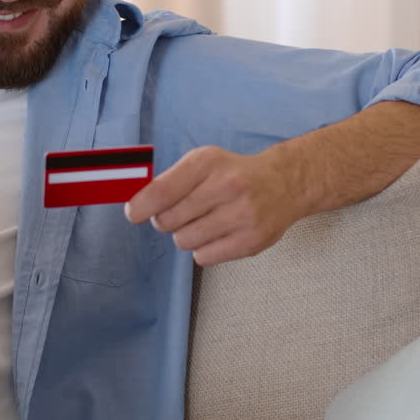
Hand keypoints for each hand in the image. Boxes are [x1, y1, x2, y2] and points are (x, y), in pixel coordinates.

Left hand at [124, 146, 307, 266]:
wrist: (284, 184)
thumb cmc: (234, 173)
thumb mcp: (203, 162)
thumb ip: (170, 181)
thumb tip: (138, 207)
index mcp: (208, 162)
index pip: (161, 191)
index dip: (141, 206)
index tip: (135, 213)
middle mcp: (227, 187)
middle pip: (168, 220)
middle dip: (166, 220)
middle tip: (182, 213)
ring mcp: (242, 216)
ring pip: (184, 241)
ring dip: (186, 235)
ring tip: (204, 222)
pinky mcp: (251, 241)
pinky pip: (203, 257)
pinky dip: (203, 249)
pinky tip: (218, 234)